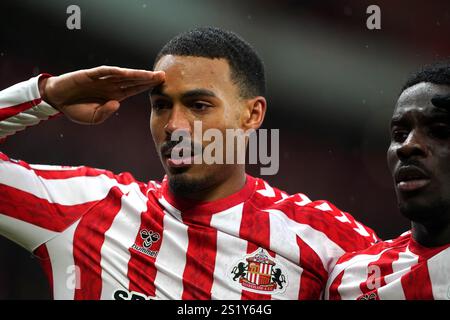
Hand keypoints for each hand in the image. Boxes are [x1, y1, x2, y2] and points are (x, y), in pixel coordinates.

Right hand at [39, 66, 164, 123]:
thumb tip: (116, 104)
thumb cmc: (77, 109)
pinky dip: (114, 72)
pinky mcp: (89, 75)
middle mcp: (111, 86)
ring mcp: (101, 80)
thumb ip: (105, 113)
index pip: (134, 89)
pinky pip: (103, 72)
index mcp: (114, 95)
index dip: (147, 87)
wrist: (57, 101)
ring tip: (150, 73)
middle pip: (133, 81)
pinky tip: (125, 72)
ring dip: (136, 74)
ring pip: (122, 75)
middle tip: (163, 76)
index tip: (161, 86)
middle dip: (147, 78)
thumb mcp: (94, 118)